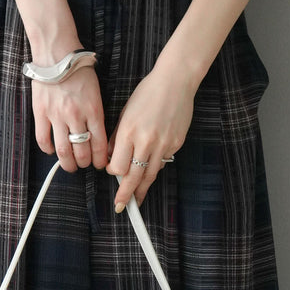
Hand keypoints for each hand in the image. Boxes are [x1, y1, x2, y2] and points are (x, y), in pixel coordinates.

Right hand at [30, 66, 109, 173]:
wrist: (57, 54)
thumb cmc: (79, 70)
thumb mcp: (96, 92)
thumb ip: (96, 114)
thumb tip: (97, 136)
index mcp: (93, 110)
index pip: (100, 144)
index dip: (100, 160)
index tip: (100, 164)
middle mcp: (76, 116)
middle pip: (82, 151)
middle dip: (85, 163)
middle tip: (84, 165)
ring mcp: (57, 115)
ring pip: (63, 150)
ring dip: (68, 163)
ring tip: (70, 166)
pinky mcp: (41, 112)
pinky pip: (43, 139)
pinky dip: (48, 149)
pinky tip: (52, 150)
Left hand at [106, 66, 193, 211]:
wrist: (175, 82)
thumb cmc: (147, 94)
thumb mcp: (125, 113)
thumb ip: (119, 137)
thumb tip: (114, 157)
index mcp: (129, 132)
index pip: (118, 166)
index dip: (114, 171)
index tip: (113, 171)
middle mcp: (146, 141)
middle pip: (134, 177)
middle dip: (126, 195)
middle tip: (121, 207)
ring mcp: (163, 144)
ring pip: (151, 174)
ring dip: (143, 189)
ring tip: (137, 200)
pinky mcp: (176, 144)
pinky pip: (163, 161)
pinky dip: (156, 166)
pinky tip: (151, 168)